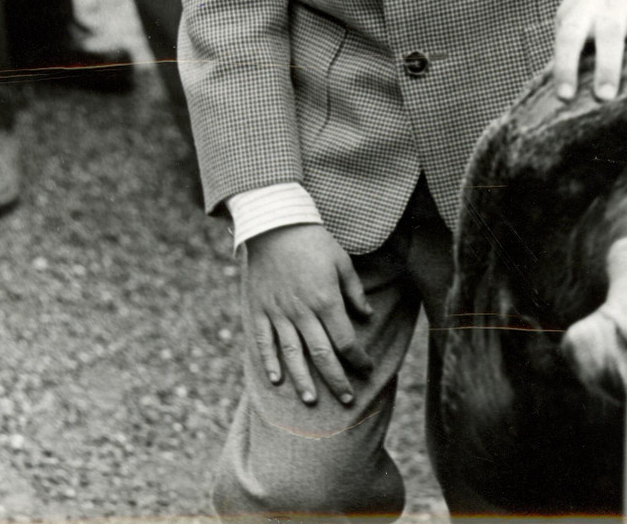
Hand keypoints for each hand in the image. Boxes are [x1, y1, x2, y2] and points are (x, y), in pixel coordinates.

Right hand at [245, 223, 373, 406]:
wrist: (274, 224)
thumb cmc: (312, 240)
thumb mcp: (341, 260)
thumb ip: (354, 291)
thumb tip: (366, 315)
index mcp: (326, 300)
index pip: (345, 340)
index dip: (358, 359)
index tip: (366, 368)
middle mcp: (302, 312)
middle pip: (322, 355)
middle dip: (336, 380)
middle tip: (347, 400)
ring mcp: (278, 312)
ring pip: (292, 355)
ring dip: (303, 380)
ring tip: (311, 401)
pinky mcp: (259, 309)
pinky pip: (264, 341)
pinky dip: (269, 362)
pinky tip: (276, 380)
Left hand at [552, 0, 626, 101]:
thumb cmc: (586, 6)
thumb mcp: (569, 18)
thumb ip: (567, 49)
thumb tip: (562, 94)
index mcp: (582, 12)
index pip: (569, 38)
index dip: (565, 66)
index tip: (565, 96)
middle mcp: (610, 6)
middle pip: (609, 34)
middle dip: (607, 66)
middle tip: (605, 96)